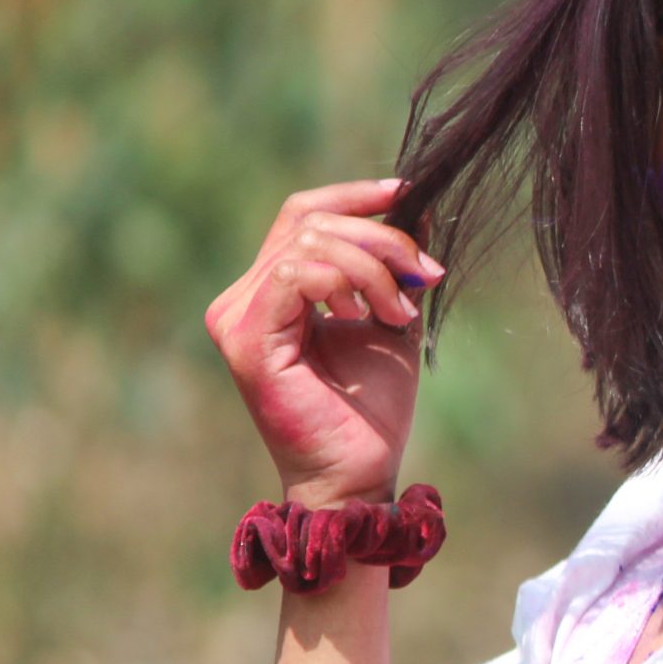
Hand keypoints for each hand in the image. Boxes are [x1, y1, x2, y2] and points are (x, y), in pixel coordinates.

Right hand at [204, 177, 441, 507]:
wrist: (360, 472)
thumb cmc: (371, 406)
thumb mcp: (391, 318)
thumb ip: (395, 266)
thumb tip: (417, 206)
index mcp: (271, 288)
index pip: (304, 213)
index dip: (355, 195)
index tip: (408, 192)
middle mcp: (243, 296)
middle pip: (313, 221)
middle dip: (383, 239)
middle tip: (425, 277)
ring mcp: (237, 316)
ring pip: (310, 242)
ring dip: (374, 268)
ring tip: (400, 312)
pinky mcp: (246, 340)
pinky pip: (295, 273)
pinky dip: (345, 283)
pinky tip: (365, 316)